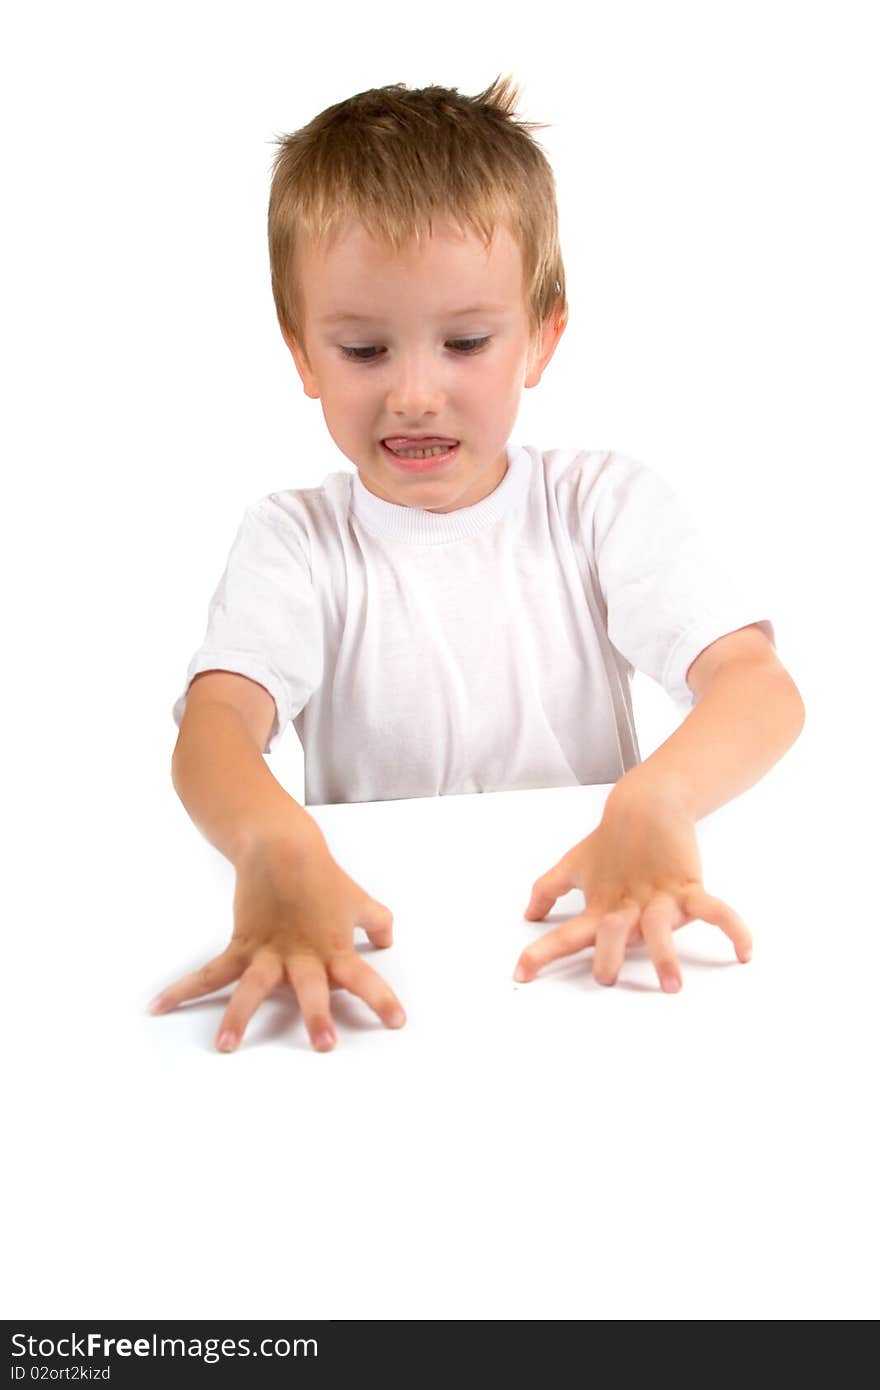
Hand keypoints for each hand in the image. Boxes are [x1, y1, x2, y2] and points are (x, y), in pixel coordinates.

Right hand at [148, 836, 405, 1051]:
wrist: (281, 848)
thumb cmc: (322, 877)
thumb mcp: (358, 900)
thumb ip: (376, 923)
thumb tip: (385, 940)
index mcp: (334, 950)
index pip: (365, 978)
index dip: (382, 1000)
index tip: (398, 1021)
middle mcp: (302, 957)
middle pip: (312, 989)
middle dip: (317, 1016)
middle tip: (324, 1045)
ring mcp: (268, 954)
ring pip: (252, 988)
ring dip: (238, 1017)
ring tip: (225, 1046)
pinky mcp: (240, 947)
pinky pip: (210, 973)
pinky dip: (183, 990)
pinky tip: (157, 1007)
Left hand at [513, 776, 752, 992]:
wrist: (646, 804)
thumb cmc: (611, 843)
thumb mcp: (574, 866)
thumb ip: (549, 890)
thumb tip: (529, 913)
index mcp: (599, 907)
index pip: (565, 934)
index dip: (542, 953)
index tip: (520, 973)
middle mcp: (627, 907)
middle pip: (613, 933)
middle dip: (609, 954)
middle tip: (606, 977)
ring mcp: (658, 897)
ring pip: (659, 928)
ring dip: (664, 955)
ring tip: (672, 985)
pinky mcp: (687, 887)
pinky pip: (713, 909)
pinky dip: (731, 927)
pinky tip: (744, 951)